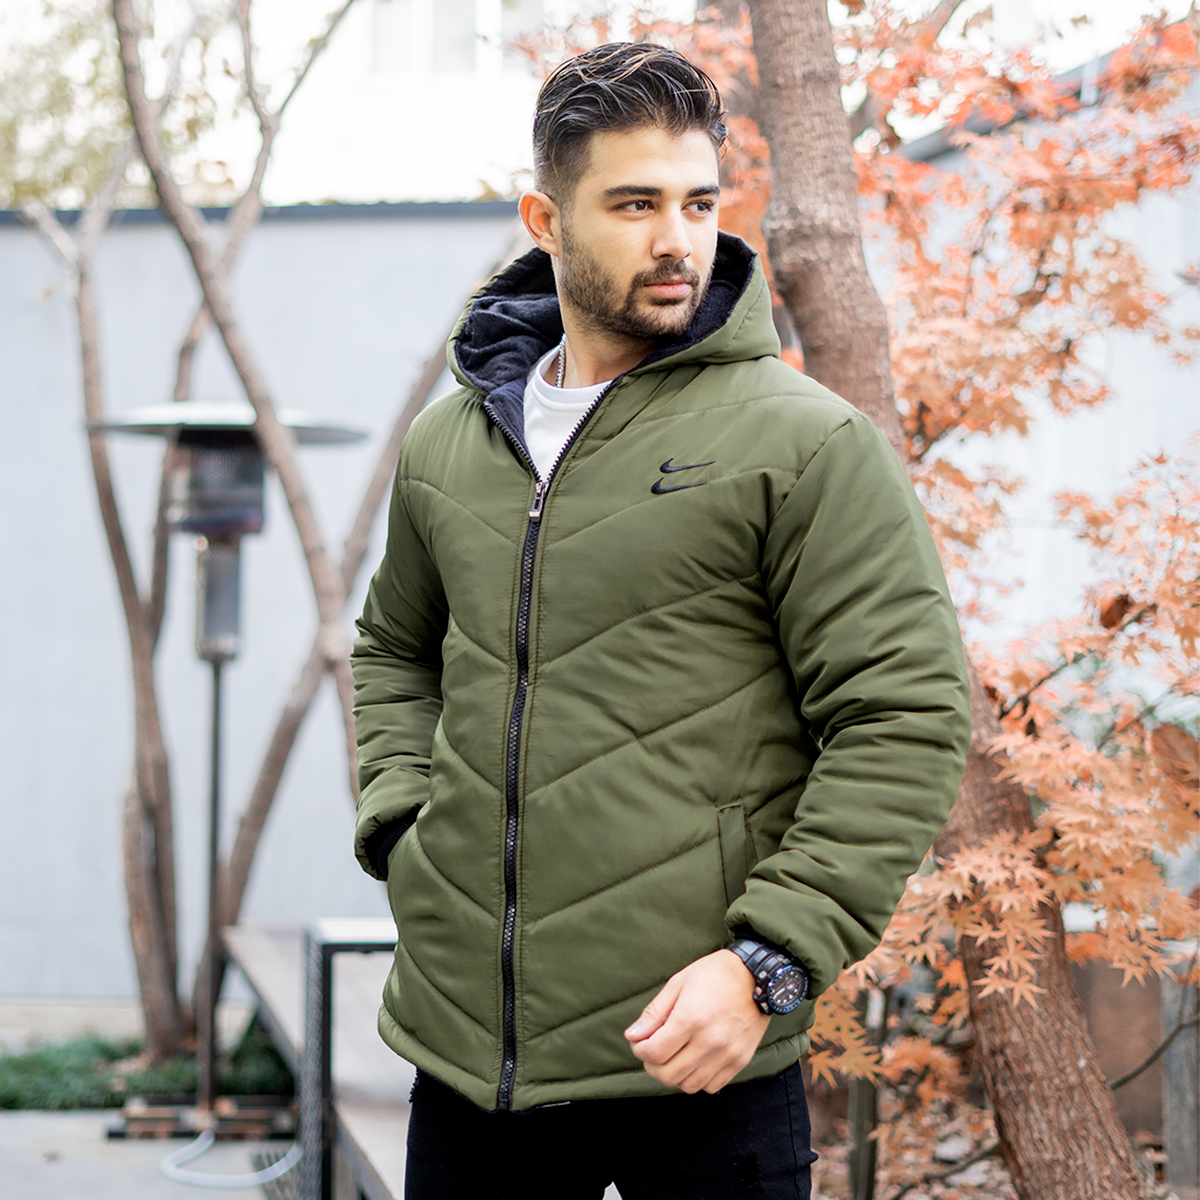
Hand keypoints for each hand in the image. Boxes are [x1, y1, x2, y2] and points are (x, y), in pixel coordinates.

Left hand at [624, 949, 769, 1093]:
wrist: (757, 975)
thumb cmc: (714, 974)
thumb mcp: (678, 983)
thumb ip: (654, 1012)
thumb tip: (632, 1036)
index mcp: (691, 1018)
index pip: (655, 1053)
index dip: (640, 1051)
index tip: (639, 1043)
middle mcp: (710, 1041)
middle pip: (669, 1074)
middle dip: (652, 1066)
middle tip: (652, 1052)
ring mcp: (727, 1054)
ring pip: (689, 1085)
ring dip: (674, 1075)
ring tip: (673, 1057)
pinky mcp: (740, 1061)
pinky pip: (711, 1086)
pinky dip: (697, 1079)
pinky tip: (694, 1061)